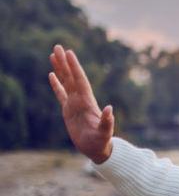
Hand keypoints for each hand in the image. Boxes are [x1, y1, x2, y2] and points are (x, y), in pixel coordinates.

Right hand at [48, 45, 114, 163]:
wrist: (97, 149)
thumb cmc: (101, 142)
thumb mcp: (105, 132)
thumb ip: (107, 121)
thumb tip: (109, 108)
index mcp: (87, 102)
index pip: (80, 80)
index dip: (74, 67)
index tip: (69, 53)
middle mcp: (80, 100)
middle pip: (71, 77)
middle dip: (65, 62)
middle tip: (57, 46)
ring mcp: (74, 104)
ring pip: (65, 82)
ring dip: (60, 68)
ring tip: (53, 54)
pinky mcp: (68, 110)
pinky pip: (60, 94)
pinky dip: (56, 84)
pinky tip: (52, 74)